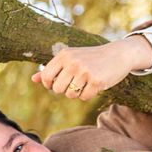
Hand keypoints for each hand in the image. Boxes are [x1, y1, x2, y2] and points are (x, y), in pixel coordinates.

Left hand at [31, 38, 151, 99]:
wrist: (117, 54)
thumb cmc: (91, 58)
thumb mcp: (70, 59)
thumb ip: (52, 69)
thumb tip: (33, 79)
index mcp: (64, 55)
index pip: (46, 77)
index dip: (49, 85)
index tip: (58, 84)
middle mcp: (73, 62)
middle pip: (58, 89)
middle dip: (65, 90)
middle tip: (75, 84)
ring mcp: (85, 71)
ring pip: (71, 94)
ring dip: (77, 93)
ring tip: (85, 84)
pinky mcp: (96, 80)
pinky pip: (84, 97)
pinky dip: (88, 95)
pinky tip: (94, 85)